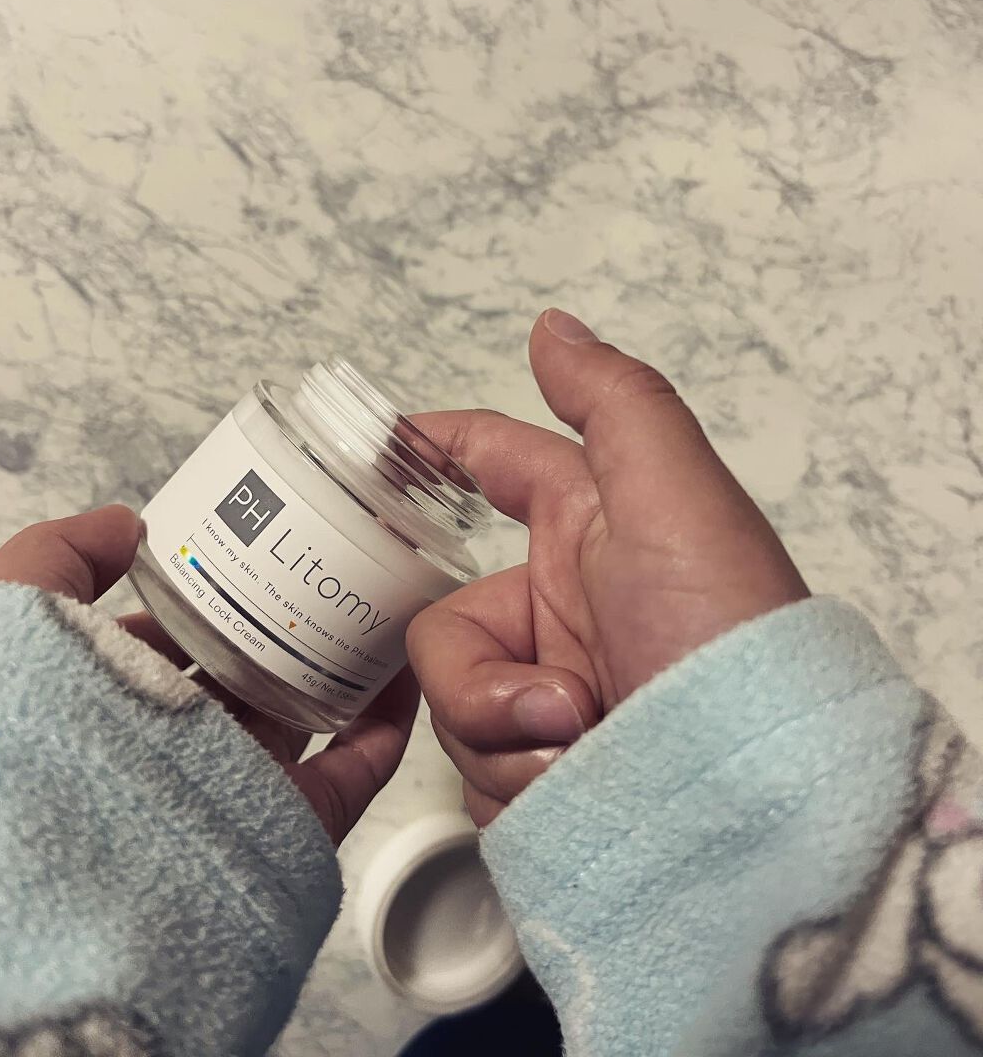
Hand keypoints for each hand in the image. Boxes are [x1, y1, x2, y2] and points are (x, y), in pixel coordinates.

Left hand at [0, 506, 417, 843]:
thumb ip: (58, 558)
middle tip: (326, 565)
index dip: (202, 593)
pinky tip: (405, 667)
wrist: (68, 862)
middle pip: (245, 672)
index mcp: (114, 701)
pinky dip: (387, 720)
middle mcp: (177, 743)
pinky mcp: (293, 818)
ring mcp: (240, 782)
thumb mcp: (17, 616)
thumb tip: (129, 523)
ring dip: (347, 660)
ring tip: (382, 600)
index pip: (166, 640)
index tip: (246, 550)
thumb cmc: (35, 731)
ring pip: (307, 712)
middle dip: (283, 620)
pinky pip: (356, 765)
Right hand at [407, 309, 808, 825]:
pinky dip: (517, 790)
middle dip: (481, 679)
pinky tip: (580, 797)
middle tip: (560, 709)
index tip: (365, 452)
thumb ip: (612, 402)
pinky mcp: (545, 775)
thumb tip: (551, 325)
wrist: (767, 807)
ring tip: (590, 757)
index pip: (492, 464)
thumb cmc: (727, 637)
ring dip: (505, 741)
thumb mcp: (677, 500)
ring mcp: (550, 697)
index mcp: (584, 530)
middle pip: (444, 626)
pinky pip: (475, 776)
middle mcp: (561, 609)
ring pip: (451, 709)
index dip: (429, 449)